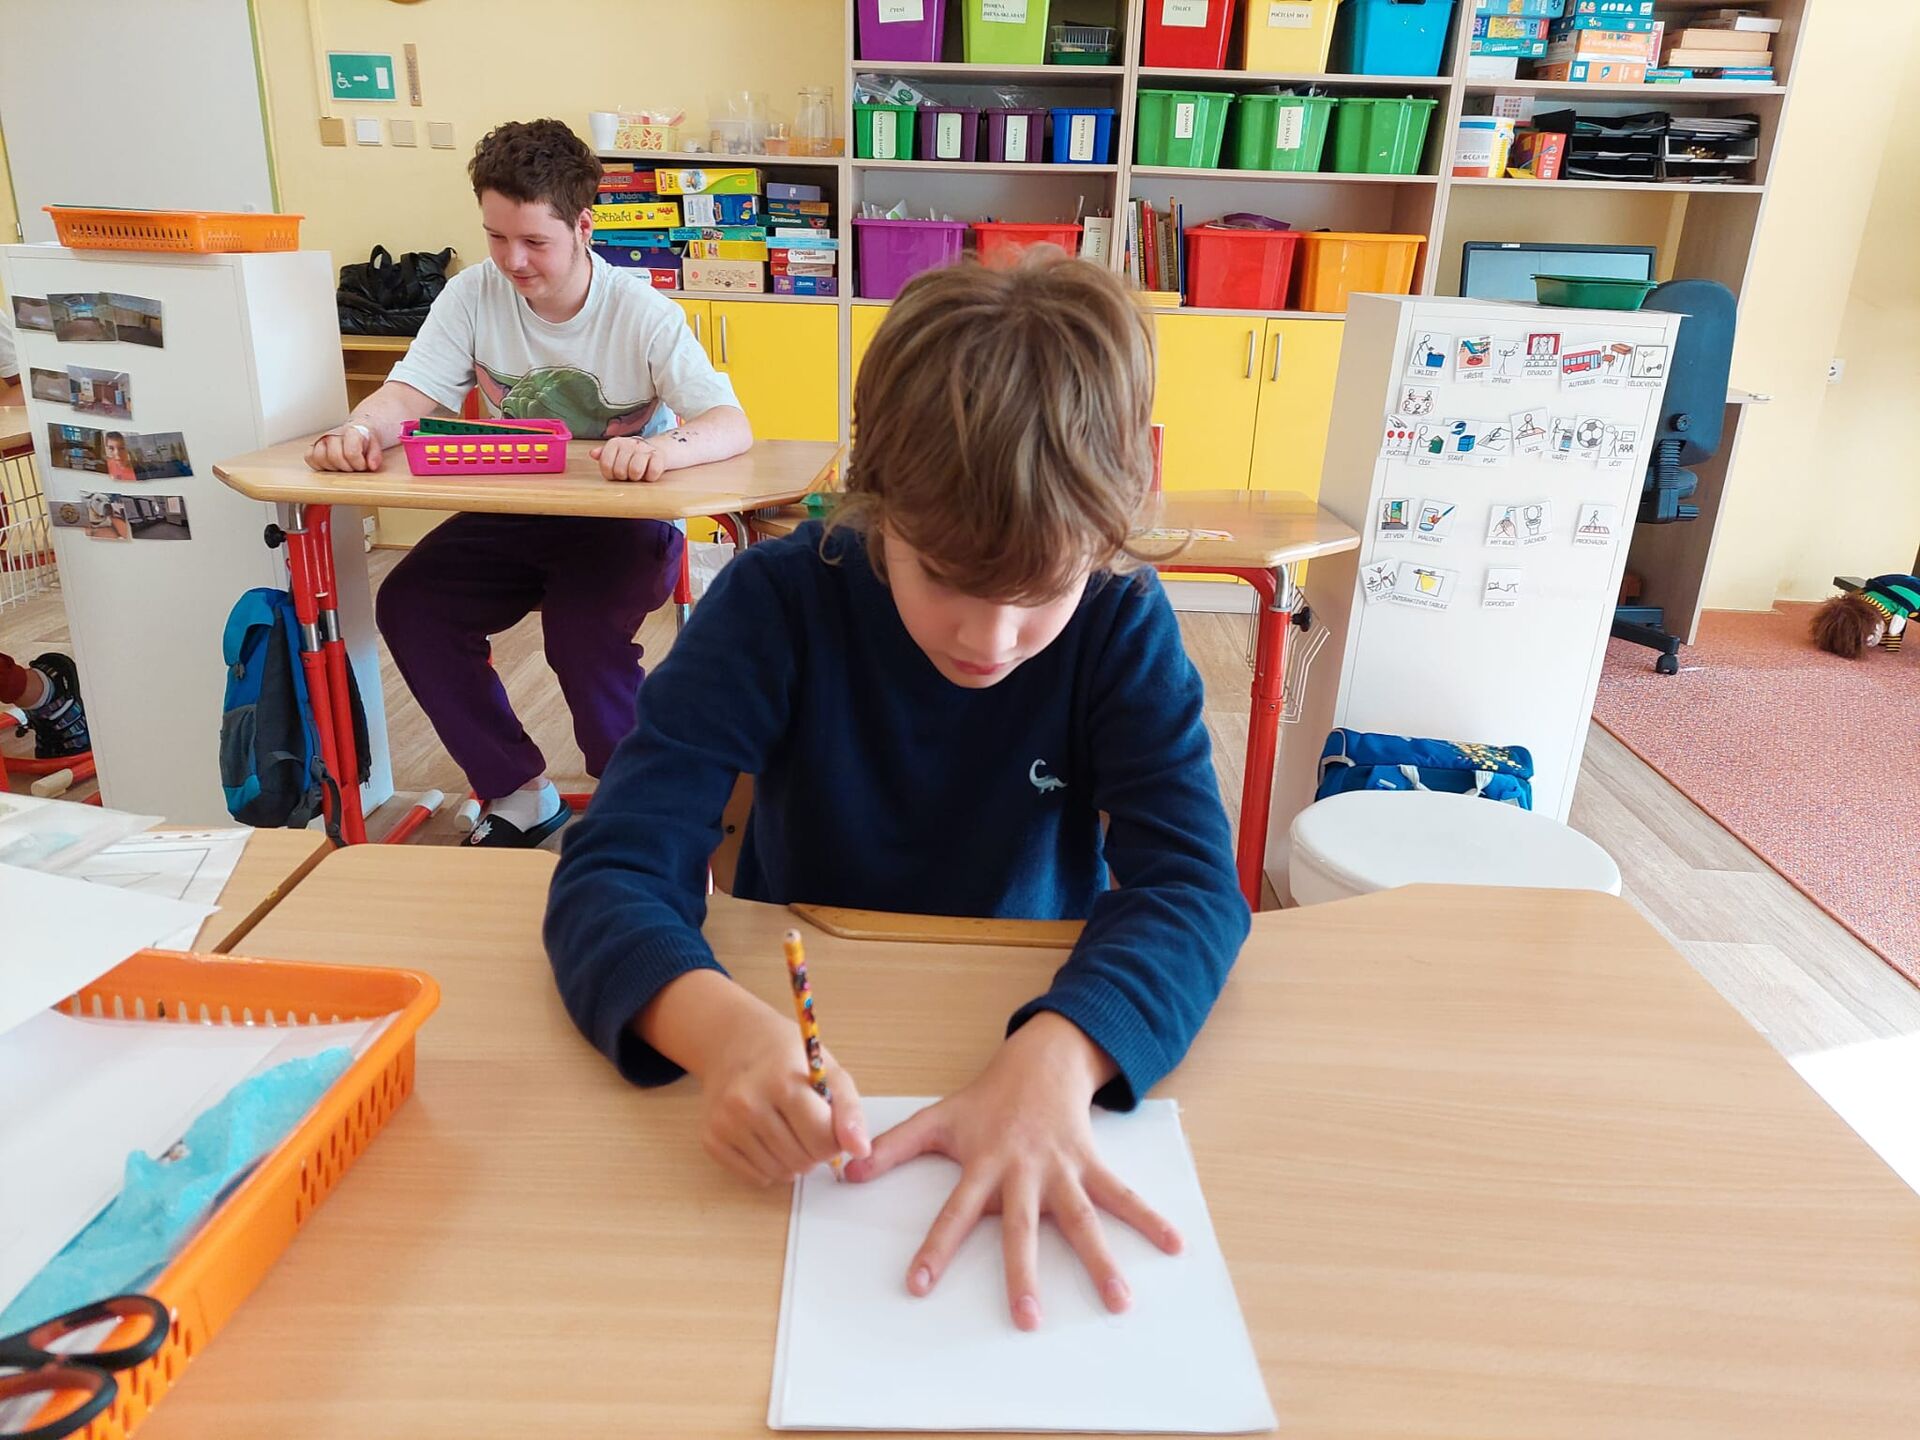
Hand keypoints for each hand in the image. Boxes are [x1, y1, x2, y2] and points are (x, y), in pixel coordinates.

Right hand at [305, 422, 382, 472]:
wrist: (356, 432)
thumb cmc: (364, 440)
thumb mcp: (375, 446)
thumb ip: (375, 455)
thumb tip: (372, 465)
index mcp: (351, 432)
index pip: (351, 452)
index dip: (358, 464)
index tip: (363, 465)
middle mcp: (334, 434)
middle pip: (335, 457)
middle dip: (347, 467)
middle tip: (353, 467)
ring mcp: (321, 440)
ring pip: (320, 458)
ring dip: (333, 467)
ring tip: (342, 466)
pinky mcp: (313, 447)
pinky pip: (309, 458)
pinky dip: (319, 465)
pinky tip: (331, 465)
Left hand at [594, 435, 667, 482]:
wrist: (658, 450)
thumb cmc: (632, 456)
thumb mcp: (616, 454)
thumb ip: (603, 455)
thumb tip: (592, 454)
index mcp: (616, 443)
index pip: (605, 464)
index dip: (610, 475)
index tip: (615, 474)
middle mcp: (630, 443)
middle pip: (619, 470)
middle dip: (624, 477)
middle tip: (628, 474)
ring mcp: (645, 449)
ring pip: (635, 471)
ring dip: (637, 478)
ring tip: (638, 475)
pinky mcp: (659, 456)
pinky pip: (652, 472)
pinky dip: (650, 477)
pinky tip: (648, 474)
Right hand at [676, 982, 870, 1186]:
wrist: (733, 1042)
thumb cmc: (786, 1056)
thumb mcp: (827, 1069)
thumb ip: (849, 1110)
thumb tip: (860, 1150)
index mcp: (782, 1082)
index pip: (823, 1138)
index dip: (835, 1138)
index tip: (830, 1124)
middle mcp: (748, 1103)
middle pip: (803, 1159)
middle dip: (816, 1151)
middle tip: (810, 1127)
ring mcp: (726, 1123)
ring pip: (781, 1173)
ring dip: (795, 1161)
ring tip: (791, 1131)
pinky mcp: (711, 1139)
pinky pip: (756, 1177)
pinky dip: (770, 1167)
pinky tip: (769, 1139)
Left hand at [844, 1012, 1182, 1330]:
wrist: (1040, 1060)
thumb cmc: (986, 1098)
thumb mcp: (938, 1118)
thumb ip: (895, 1146)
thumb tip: (849, 1169)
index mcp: (983, 1164)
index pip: (953, 1213)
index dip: (935, 1248)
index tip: (919, 1285)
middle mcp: (1022, 1171)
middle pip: (1021, 1228)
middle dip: (1023, 1273)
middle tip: (1027, 1318)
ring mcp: (1060, 1168)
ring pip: (1081, 1218)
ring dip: (1101, 1259)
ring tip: (1119, 1301)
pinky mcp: (1090, 1162)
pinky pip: (1123, 1194)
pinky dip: (1150, 1218)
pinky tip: (1175, 1243)